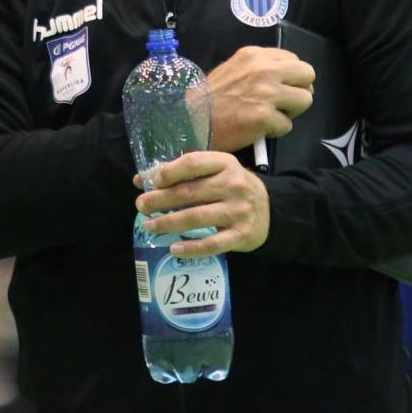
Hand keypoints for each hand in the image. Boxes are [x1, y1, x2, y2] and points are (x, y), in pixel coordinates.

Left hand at [134, 151, 268, 256]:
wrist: (270, 209)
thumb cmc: (232, 187)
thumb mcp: (215, 171)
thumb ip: (182, 172)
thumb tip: (142, 178)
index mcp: (225, 164)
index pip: (193, 163)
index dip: (170, 172)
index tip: (152, 181)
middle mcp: (233, 185)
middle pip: (190, 192)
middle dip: (161, 200)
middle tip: (141, 205)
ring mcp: (238, 211)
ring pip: (197, 218)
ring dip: (169, 223)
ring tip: (150, 226)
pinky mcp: (241, 235)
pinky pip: (212, 243)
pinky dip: (191, 248)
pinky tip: (174, 249)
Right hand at [207, 46, 313, 150]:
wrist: (191, 120)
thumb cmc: (211, 97)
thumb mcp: (234, 69)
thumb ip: (259, 68)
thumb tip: (287, 76)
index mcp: (255, 55)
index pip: (294, 59)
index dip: (291, 76)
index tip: (280, 87)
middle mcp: (264, 70)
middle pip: (308, 75)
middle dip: (299, 90)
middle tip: (284, 102)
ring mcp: (266, 93)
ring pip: (305, 100)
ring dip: (290, 111)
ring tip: (270, 115)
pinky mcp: (264, 117)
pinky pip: (288, 126)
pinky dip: (275, 131)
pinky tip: (258, 129)